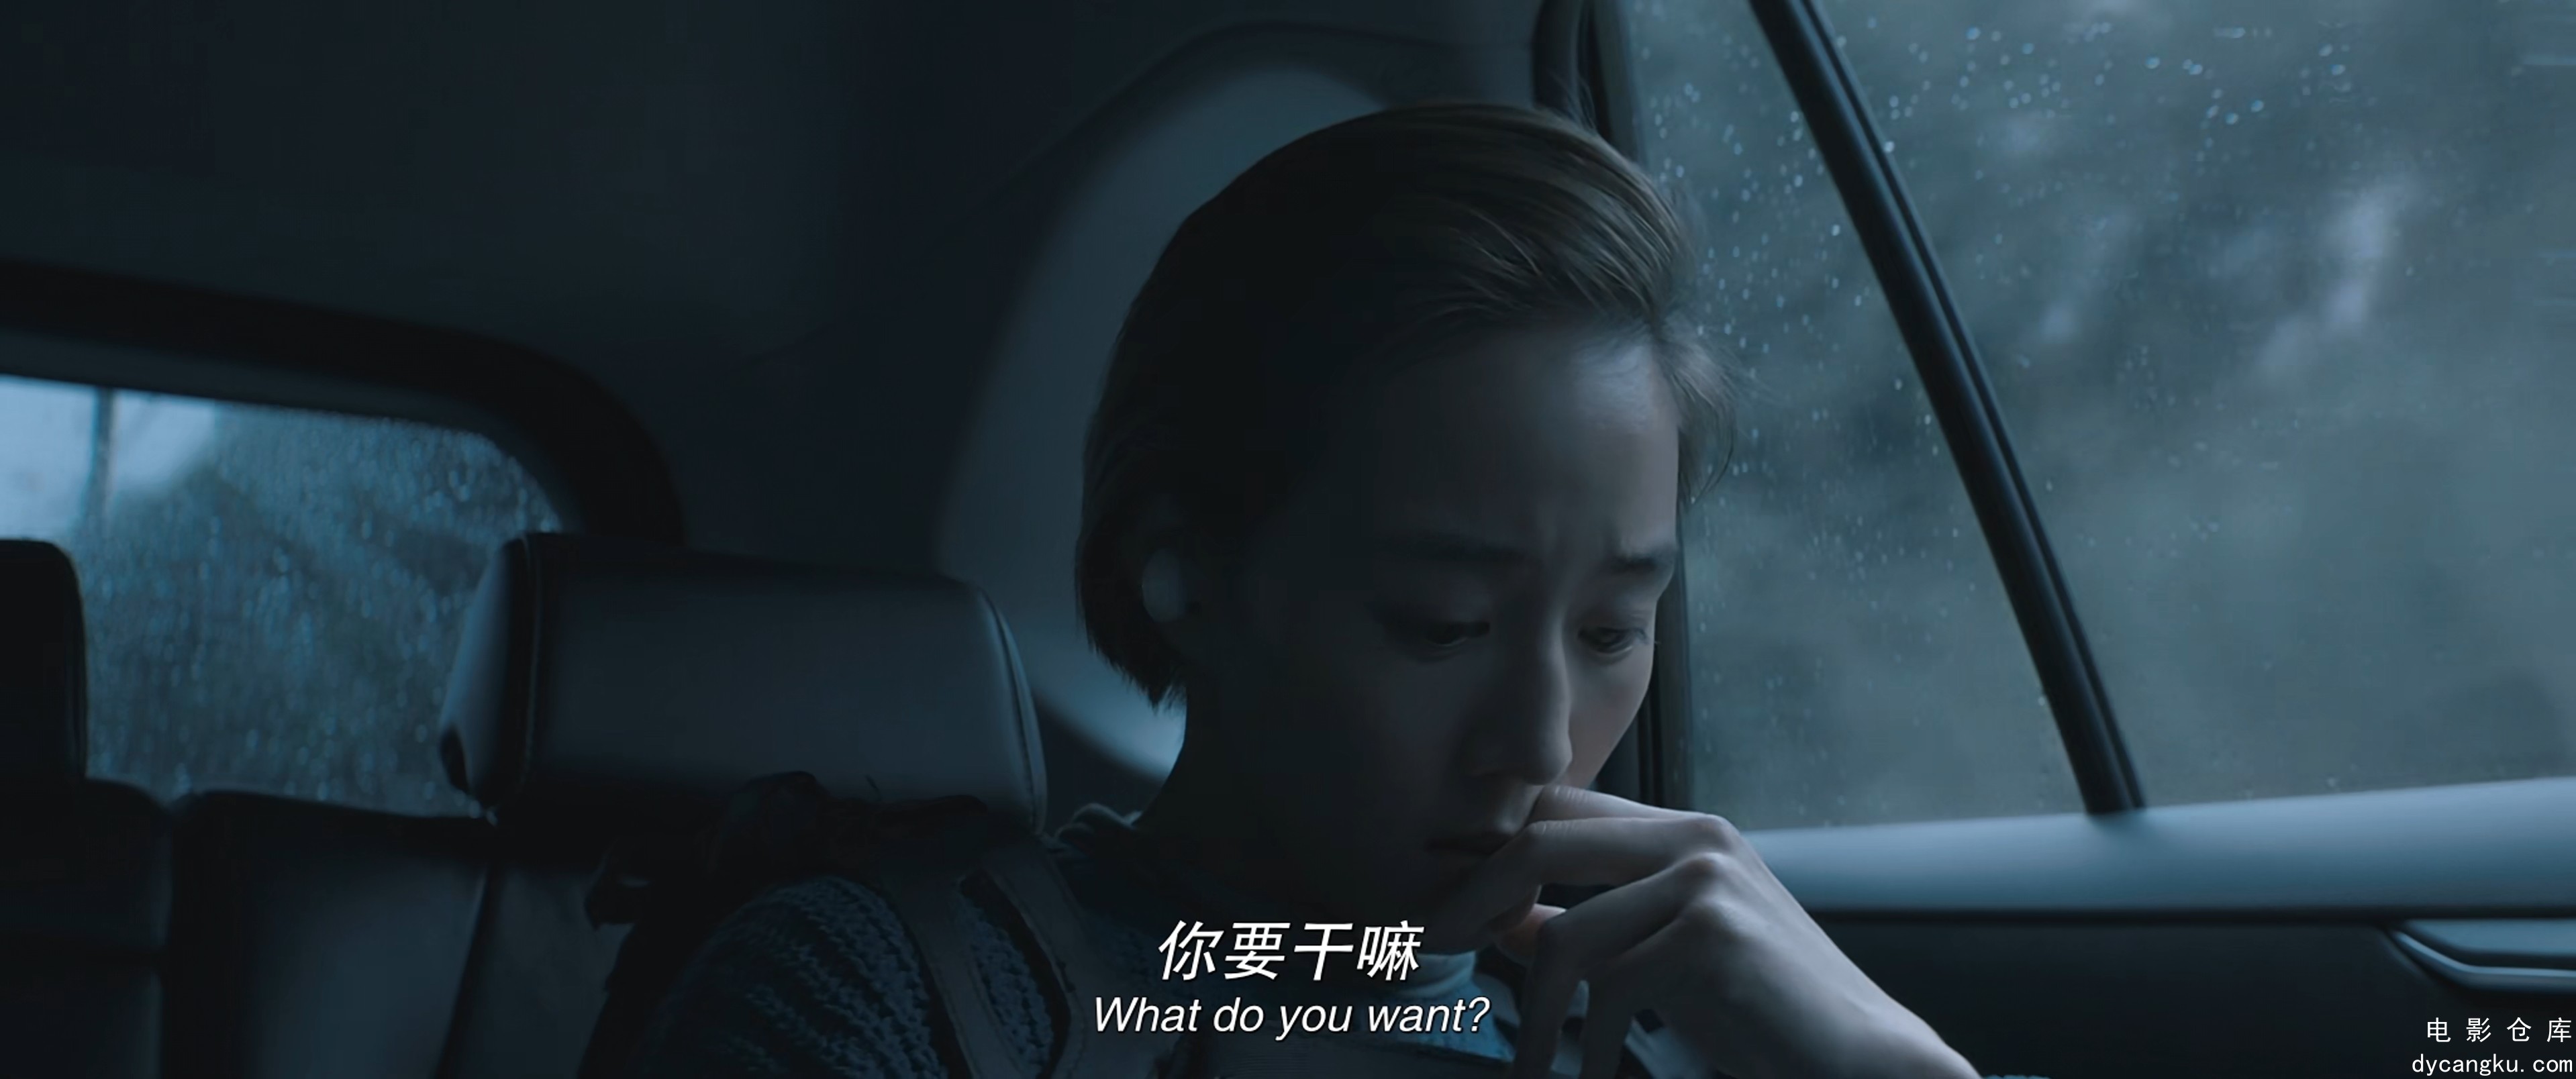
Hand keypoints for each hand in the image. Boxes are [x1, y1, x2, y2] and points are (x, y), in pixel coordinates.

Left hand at [1423, 786, 1978, 1078]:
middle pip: (1540, 840)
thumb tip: (1496, 917)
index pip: (1557, 806)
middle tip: (1425, 946)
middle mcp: (1694, 836)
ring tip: (1526, 1072)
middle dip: (1469, 896)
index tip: (1433, 893)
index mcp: (1680, 831)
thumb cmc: (1757, 1014)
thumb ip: (1588, 925)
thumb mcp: (1660, 958)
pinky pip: (1610, 989)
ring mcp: (1707, 878)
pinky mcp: (1714, 932)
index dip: (1484, 843)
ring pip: (1564, 935)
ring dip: (1530, 1017)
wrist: (1861, 1060)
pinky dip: (1587, 1049)